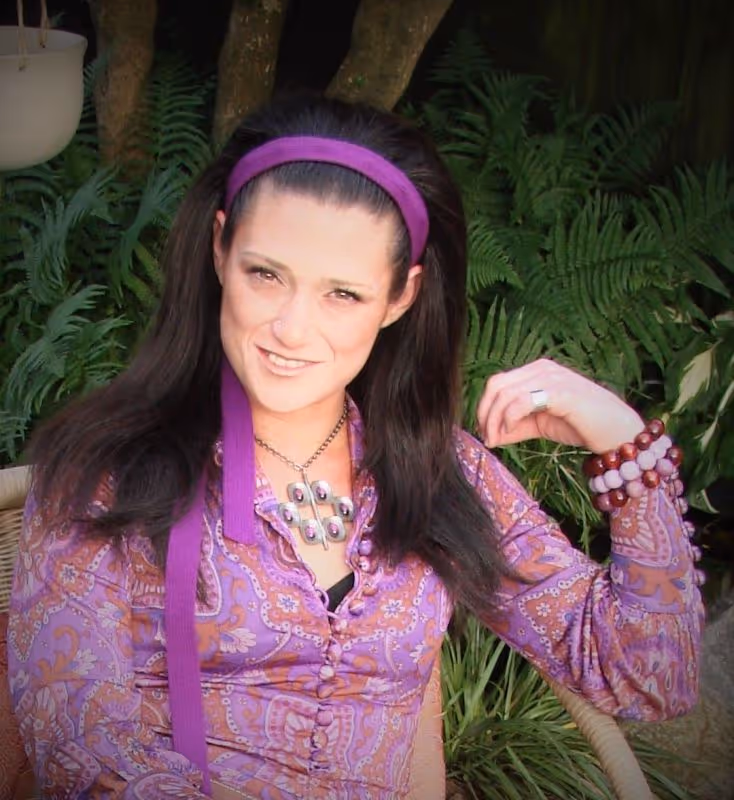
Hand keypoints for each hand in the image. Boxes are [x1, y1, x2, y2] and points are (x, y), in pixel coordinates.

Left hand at [476, 359, 645, 453]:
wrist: (618, 432)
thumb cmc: (581, 425)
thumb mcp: (540, 424)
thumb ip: (515, 427)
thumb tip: (489, 436)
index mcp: (537, 371)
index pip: (498, 382)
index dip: (484, 407)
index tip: (484, 432)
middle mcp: (543, 368)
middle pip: (497, 385)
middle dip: (484, 413)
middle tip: (486, 437)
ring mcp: (553, 377)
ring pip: (505, 393)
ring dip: (493, 420)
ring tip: (495, 439)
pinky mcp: (561, 392)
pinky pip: (522, 401)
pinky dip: (508, 418)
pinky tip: (508, 432)